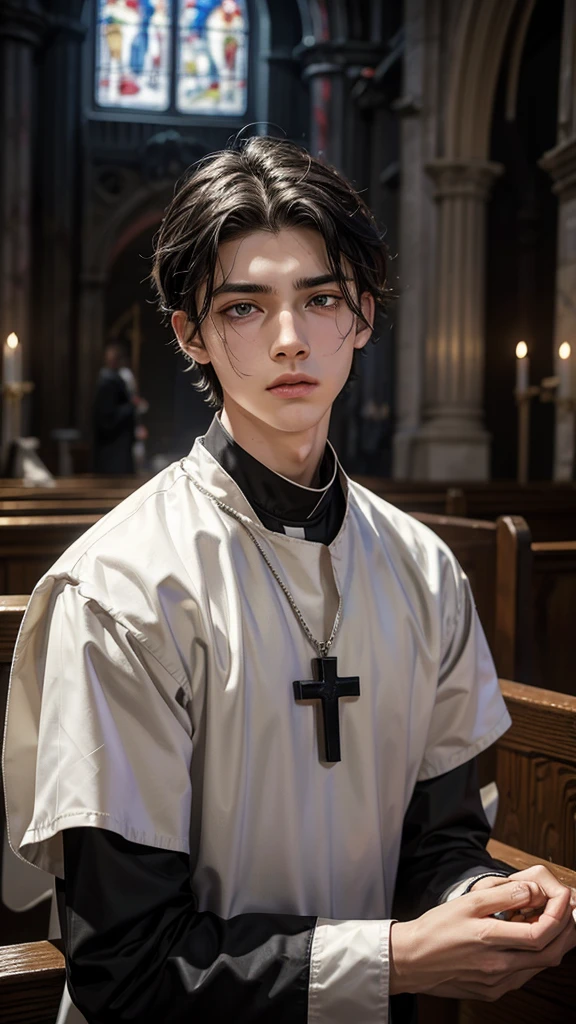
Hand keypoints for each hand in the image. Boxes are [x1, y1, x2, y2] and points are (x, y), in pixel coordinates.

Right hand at [389, 875, 575, 1000]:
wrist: (412, 960)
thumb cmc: (435, 928)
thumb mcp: (466, 902)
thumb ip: (501, 895)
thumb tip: (531, 891)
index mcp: (488, 939)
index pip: (539, 934)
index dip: (558, 917)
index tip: (563, 900)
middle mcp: (496, 966)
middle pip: (548, 954)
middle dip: (565, 932)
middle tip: (569, 912)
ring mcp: (497, 982)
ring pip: (539, 967)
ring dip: (553, 945)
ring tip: (553, 923)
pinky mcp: (493, 991)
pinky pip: (524, 975)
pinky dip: (535, 958)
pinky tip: (529, 942)